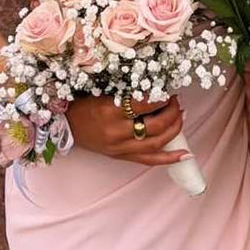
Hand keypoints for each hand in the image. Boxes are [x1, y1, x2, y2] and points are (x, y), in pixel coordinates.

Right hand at [66, 95, 187, 166]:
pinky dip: (169, 159)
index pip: (144, 104)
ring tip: (181, 117)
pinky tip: (185, 155)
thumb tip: (155, 88)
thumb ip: (127, 92)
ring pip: (155, 143)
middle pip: (154, 125)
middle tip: (176, 102)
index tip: (167, 90)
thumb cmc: (82, 104)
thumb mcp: (102, 91)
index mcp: (110, 110)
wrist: (64, 125)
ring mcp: (119, 147)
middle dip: (171, 113)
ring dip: (174, 130)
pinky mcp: (120, 157)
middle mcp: (116, 131)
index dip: (160, 97)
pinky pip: (149, 161)